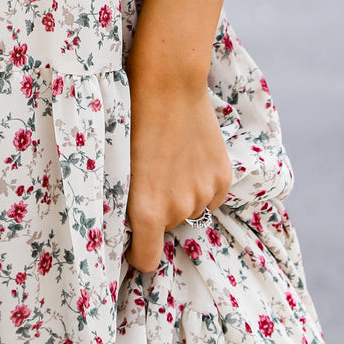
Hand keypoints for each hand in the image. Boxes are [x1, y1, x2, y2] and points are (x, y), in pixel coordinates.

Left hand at [124, 63, 231, 273]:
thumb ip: (128, 204)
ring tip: (170, 158)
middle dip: (159, 210)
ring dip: (182, 195)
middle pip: (167, 227)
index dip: (138, 253)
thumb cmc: (132, 119)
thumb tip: (129, 227)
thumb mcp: (120, 167)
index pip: (147, 261)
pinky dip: (202, 183)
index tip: (133, 240)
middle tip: (150, 174)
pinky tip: (189, 154)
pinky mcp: (223, 177)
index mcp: (146, 211)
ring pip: (190, 210)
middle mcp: (177, 209)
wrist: (168, 82)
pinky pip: (211, 195)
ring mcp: (203, 193)